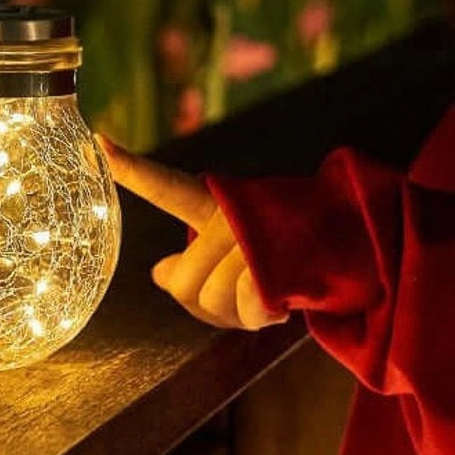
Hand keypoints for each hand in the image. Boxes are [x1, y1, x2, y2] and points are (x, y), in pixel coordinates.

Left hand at [98, 135, 288, 330]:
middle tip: (241, 293)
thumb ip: (191, 265)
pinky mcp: (281, 261)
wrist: (358, 246)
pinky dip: (261, 313)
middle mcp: (230, 212)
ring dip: (236, 313)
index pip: (164, 188)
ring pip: (211, 300)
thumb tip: (159, 274)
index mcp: (213, 204)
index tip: (97, 141)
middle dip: (206, 302)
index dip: (131, 170)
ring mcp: (255, 235)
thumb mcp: (230, 255)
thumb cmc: (282, 253)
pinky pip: (247, 305)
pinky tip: (279, 300)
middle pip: (181, 284)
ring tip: (262, 294)